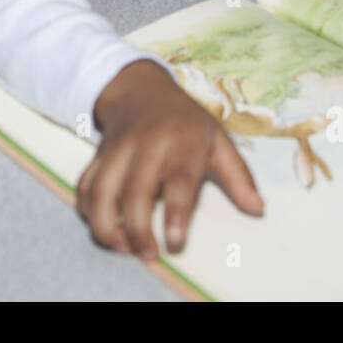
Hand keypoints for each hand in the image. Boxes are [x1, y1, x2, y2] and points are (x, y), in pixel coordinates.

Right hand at [78, 60, 263, 260]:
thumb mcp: (218, 138)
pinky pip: (85, 186)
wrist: (140, 89)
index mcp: (182, 140)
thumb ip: (238, 175)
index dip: (177, 212)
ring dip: (106, 224)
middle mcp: (146, 144)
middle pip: (135, 189)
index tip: (175, 242)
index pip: (179, 178)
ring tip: (122, 246)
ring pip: (101, 189)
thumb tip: (258, 208)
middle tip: (149, 254)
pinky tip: (104, 227)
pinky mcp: (98, 156)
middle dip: (138, 228)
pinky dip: (88, 210)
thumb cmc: (185, 120)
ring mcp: (117, 149)